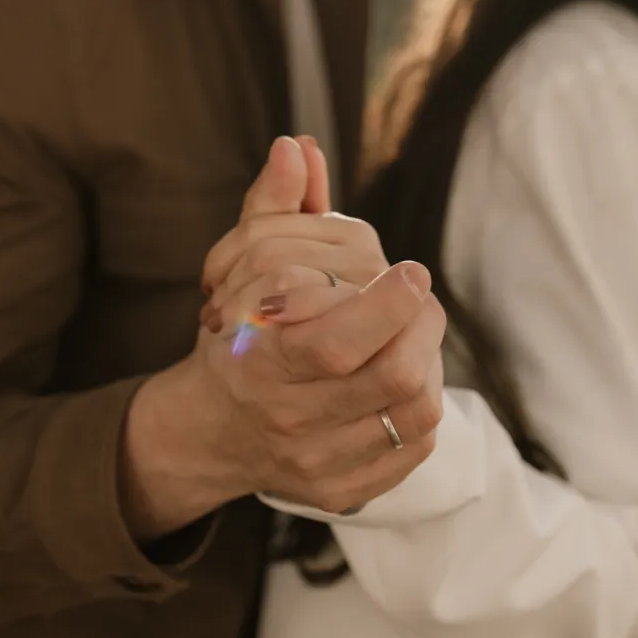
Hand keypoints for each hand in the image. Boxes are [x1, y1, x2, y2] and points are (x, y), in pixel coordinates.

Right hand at [121, 139, 445, 539]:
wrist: (209, 431)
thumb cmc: (236, 334)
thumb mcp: (239, 268)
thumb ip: (273, 207)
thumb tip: (296, 146)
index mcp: (258, 361)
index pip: (333, 342)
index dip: (384, 307)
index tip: (411, 271)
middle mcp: (286, 418)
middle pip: (387, 377)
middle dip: (421, 326)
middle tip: (418, 296)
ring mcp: (318, 462)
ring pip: (412, 414)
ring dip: (429, 362)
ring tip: (414, 333)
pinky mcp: (344, 491)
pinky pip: (414, 448)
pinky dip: (421, 408)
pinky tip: (403, 376)